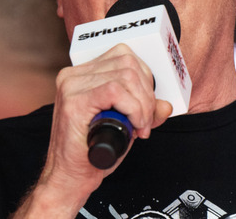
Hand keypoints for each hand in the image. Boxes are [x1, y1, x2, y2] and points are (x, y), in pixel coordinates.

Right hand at [11, 44, 171, 217]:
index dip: (145, 78)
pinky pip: (115, 90)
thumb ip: (145, 111)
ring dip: (142, 104)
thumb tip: (166, 105)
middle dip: (147, 93)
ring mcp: (71, 86)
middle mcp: (74, 75)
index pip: (124, 56)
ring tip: (140, 126)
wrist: (69, 179)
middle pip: (128, 62)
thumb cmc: (92, 152)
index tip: (147, 106)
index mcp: (83, 74)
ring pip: (125, 75)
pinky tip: (134, 125)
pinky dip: (133, 108)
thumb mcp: (125, 125)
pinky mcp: (73, 102)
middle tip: (146, 121)